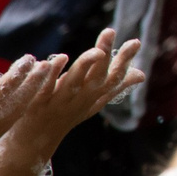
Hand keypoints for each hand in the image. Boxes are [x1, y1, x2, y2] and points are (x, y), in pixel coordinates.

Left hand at [0, 31, 142, 156]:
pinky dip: (50, 75)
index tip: (135, 42)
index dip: (124, 60)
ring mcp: (59, 103)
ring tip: (96, 51)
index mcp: (94, 96)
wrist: (34, 144)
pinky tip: (54, 60)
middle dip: (105, 55)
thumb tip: (142, 74)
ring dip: (84, 65)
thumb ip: (116, 87)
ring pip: (74, 82)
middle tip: (110, 31)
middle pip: (96, 77)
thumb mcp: (94, 103)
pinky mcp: (37, 104)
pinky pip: (45, 89)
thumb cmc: (66, 117)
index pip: (113, 77)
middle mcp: (80, 99)